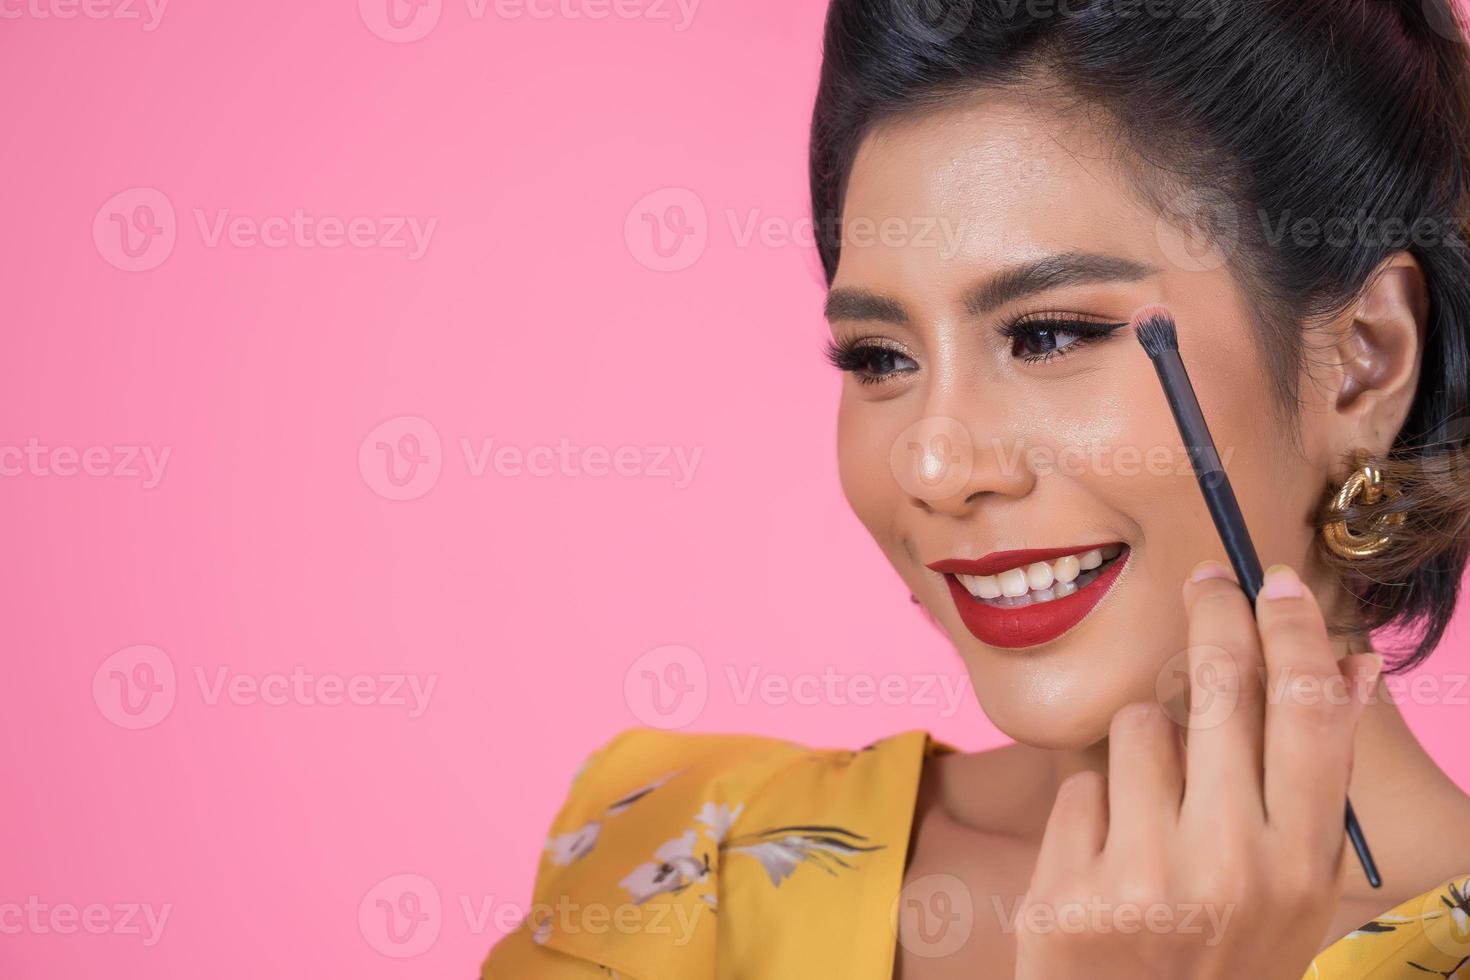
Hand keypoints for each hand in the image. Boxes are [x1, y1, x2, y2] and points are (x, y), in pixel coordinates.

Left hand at [1011, 561, 1381, 979]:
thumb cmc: (1221, 956)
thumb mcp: (1294, 891)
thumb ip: (1314, 786)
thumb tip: (1350, 668)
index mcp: (1302, 867)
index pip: (1309, 715)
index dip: (1295, 633)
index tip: (1276, 582)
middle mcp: (1232, 868)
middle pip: (1222, 690)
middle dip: (1214, 616)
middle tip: (1206, 580)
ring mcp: (1146, 880)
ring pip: (1138, 728)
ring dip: (1143, 749)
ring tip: (1152, 816)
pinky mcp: (1070, 893)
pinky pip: (1078, 788)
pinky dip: (1090, 813)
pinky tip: (1104, 865)